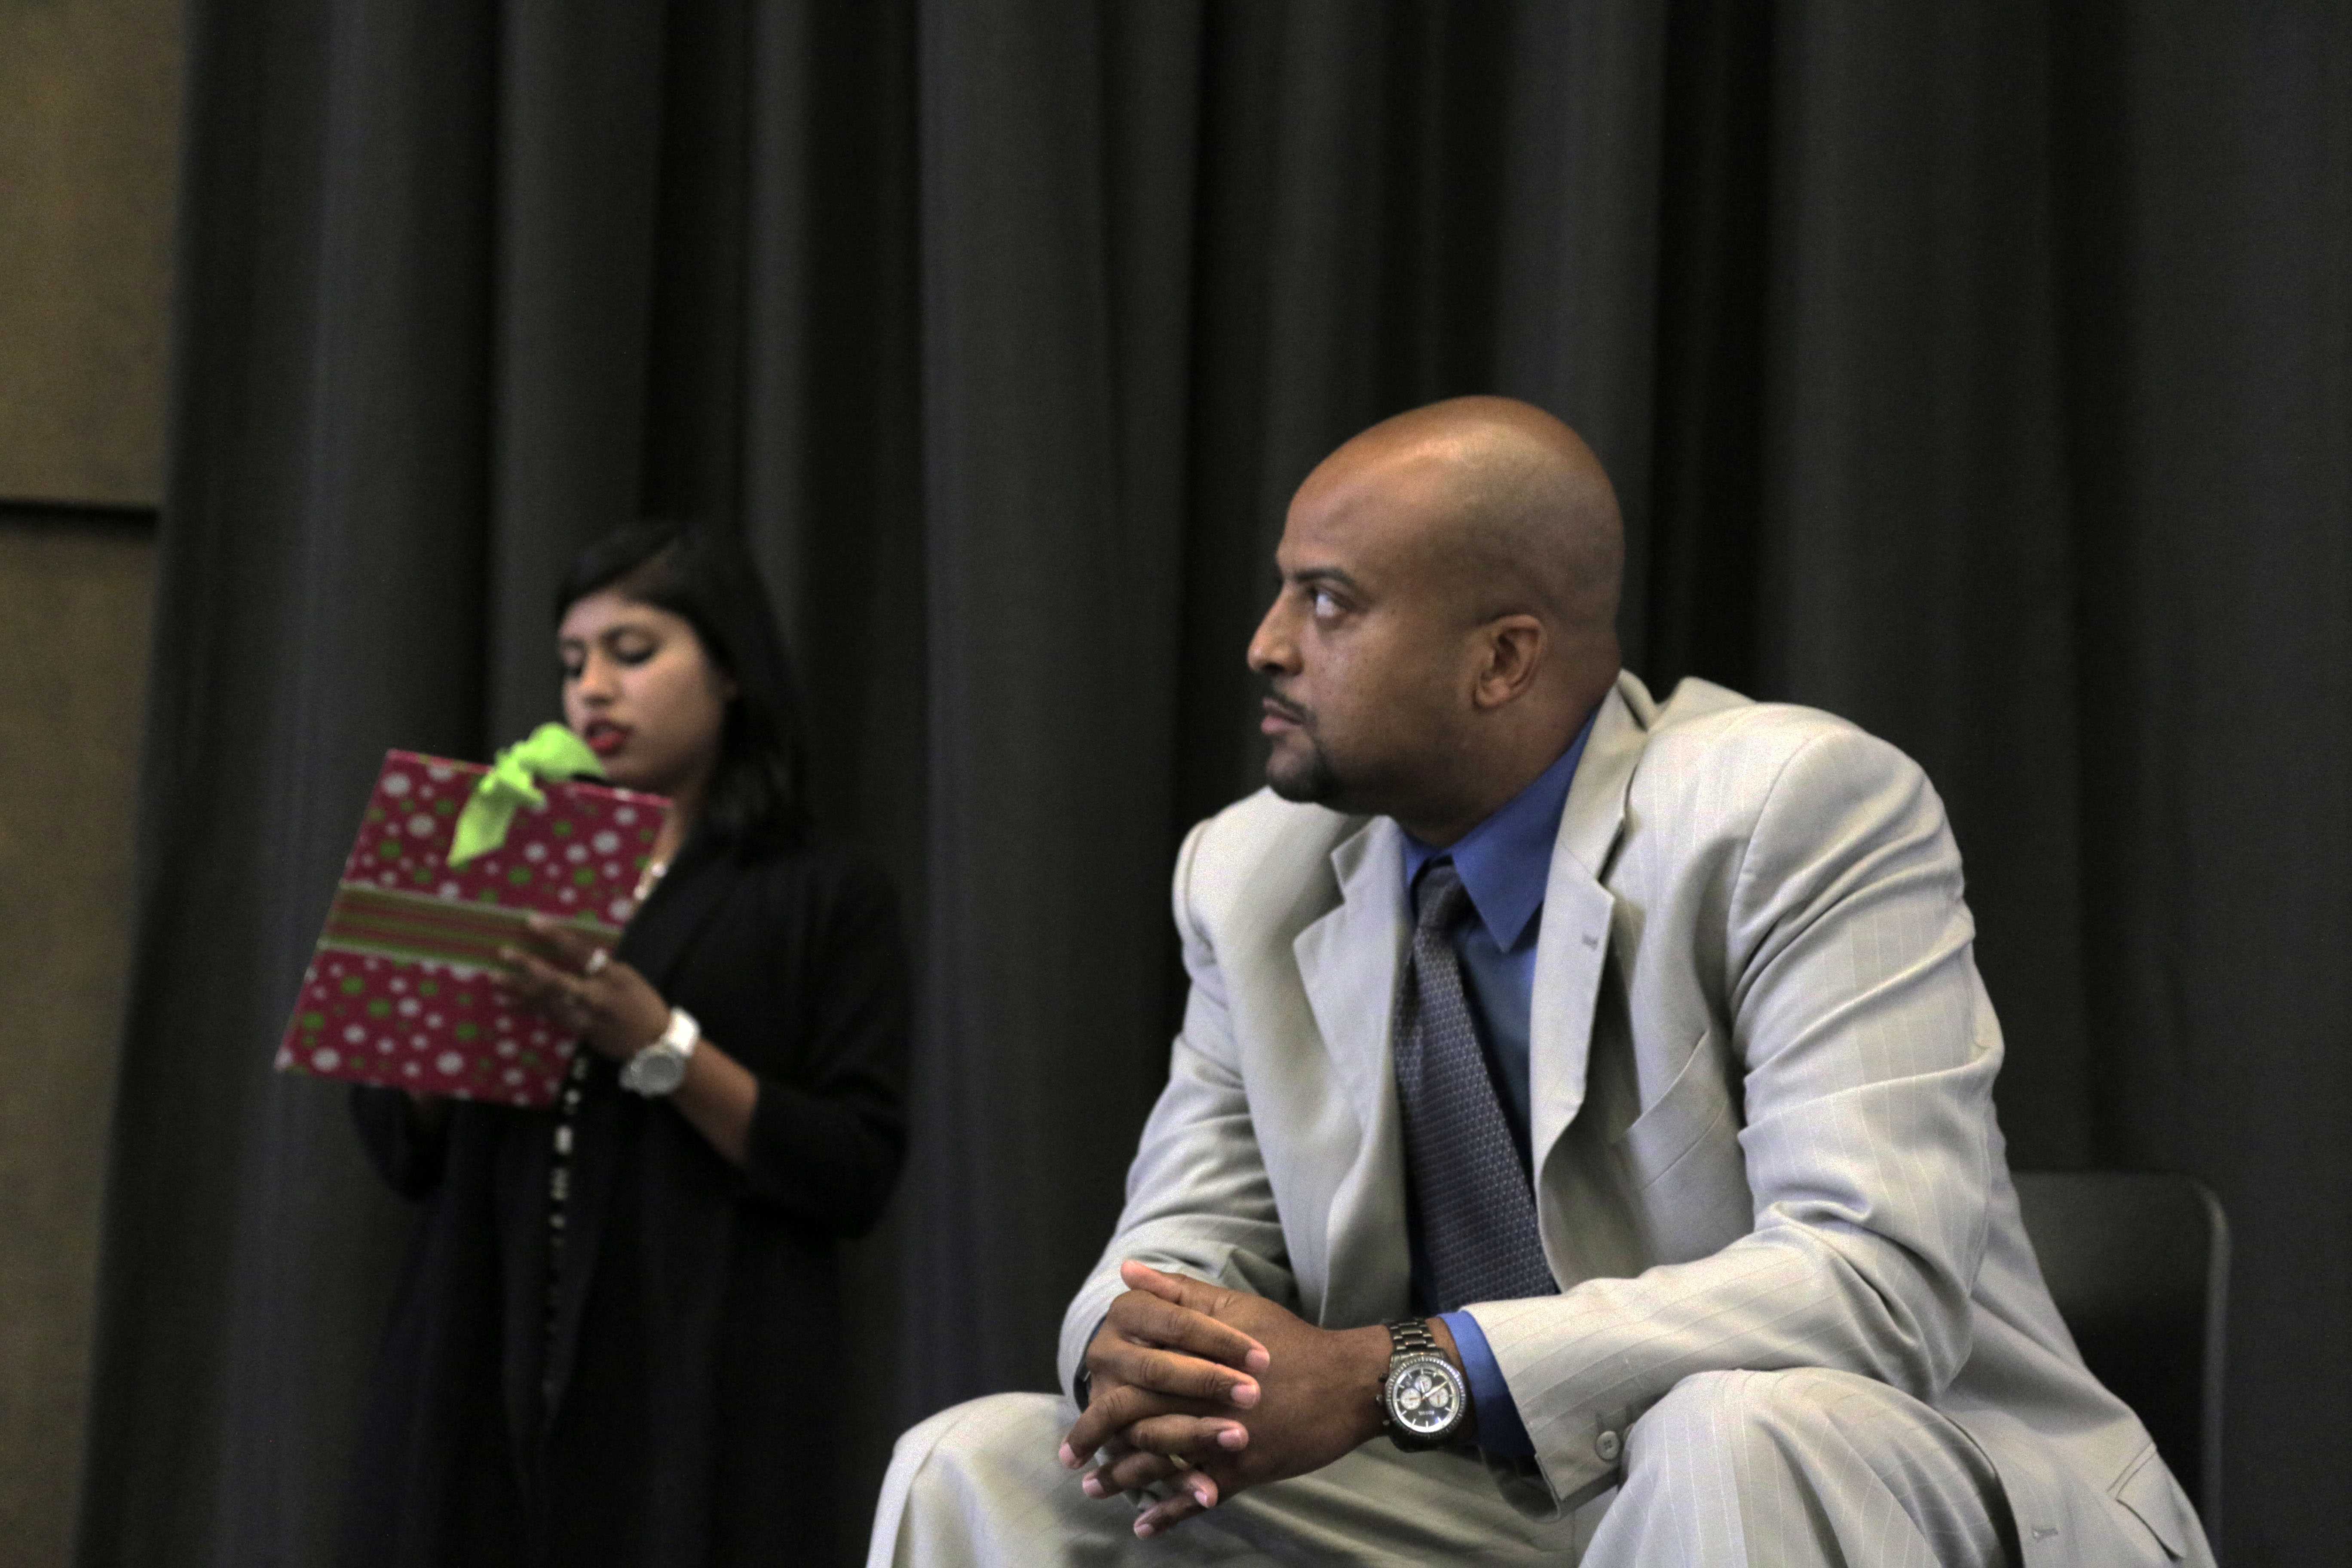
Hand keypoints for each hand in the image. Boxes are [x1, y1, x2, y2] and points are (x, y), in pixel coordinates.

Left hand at [493, 915, 670, 1061]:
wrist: (654, 1043)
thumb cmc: (643, 1003)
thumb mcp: (629, 977)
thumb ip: (602, 967)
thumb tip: (574, 952)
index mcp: (612, 977)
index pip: (581, 952)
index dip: (556, 936)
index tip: (532, 922)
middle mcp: (596, 997)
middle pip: (556, 980)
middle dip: (528, 966)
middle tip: (504, 953)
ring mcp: (585, 1017)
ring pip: (546, 1001)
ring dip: (518, 990)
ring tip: (495, 979)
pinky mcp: (578, 1031)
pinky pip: (548, 1016)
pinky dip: (527, 1008)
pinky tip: (508, 1004)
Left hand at [1060, 1262, 1396, 1537]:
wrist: (1345, 1381)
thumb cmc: (1288, 1341)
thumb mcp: (1234, 1308)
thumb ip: (1177, 1294)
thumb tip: (1127, 1272)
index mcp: (1193, 1361)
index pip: (1130, 1382)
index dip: (1096, 1398)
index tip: (1076, 1409)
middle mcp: (1201, 1403)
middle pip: (1134, 1426)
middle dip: (1097, 1444)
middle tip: (1070, 1461)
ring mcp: (1221, 1440)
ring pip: (1159, 1465)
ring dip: (1123, 1480)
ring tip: (1095, 1489)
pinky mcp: (1243, 1470)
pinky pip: (1197, 1497)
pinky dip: (1169, 1513)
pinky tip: (1145, 1526)